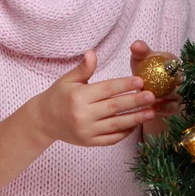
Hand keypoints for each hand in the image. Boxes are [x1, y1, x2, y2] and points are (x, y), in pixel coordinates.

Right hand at [33, 50, 156, 146]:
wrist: (43, 121)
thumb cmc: (57, 96)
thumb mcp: (67, 79)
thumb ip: (83, 68)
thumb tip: (92, 53)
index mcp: (78, 96)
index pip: (106, 90)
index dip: (124, 85)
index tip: (140, 81)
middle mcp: (83, 115)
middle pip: (114, 107)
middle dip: (135, 101)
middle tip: (152, 96)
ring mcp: (87, 131)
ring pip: (116, 124)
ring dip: (135, 118)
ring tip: (151, 112)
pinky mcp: (89, 142)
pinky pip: (111, 138)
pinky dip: (125, 132)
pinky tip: (136, 124)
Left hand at [130, 40, 181, 116]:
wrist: (144, 90)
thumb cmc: (144, 70)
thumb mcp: (139, 60)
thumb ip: (138, 51)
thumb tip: (136, 45)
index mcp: (172, 61)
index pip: (174, 61)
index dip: (167, 64)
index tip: (155, 68)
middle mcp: (180, 76)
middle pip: (179, 78)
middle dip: (167, 81)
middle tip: (154, 84)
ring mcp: (181, 91)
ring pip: (178, 93)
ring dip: (166, 96)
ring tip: (152, 97)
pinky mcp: (178, 106)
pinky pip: (174, 107)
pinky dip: (164, 108)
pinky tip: (154, 107)